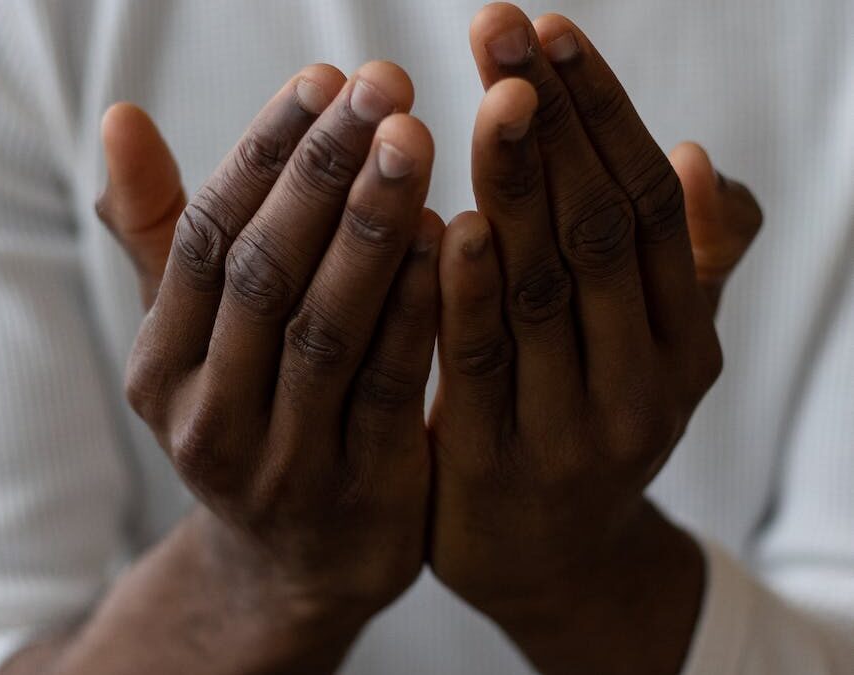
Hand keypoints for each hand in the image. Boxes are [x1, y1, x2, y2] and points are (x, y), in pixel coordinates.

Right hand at [98, 61, 442, 670]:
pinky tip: (451, 240)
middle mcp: (207, 416)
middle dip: (324, 173)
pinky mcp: (360, 493)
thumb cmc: (256, 419)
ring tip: (413, 143)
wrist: (296, 564)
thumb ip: (165, 241)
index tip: (324, 79)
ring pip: (324, 328)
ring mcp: (282, 463)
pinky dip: (415, 311)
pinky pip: (389, 390)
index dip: (265, 153)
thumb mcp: (197, 345)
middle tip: (383, 87)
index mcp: (161, 366)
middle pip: (264, 273)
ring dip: (370, 229)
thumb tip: (118, 122)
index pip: (207, 238)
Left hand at [429, 4, 760, 673]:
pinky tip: (450, 222)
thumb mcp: (656, 351)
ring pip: (547, 290)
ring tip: (492, 94)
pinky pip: (484, 367)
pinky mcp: (499, 469)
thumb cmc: (591, 424)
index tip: (552, 32)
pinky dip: (468, 293)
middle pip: (600, 230)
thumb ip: (685, 264)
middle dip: (552, 122)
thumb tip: (701, 160)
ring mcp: (575, 429)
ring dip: (519, 184)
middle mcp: (645, 380)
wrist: (556, 563)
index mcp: (684, 338)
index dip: (604, 114)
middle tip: (503, 26)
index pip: (650, 204)